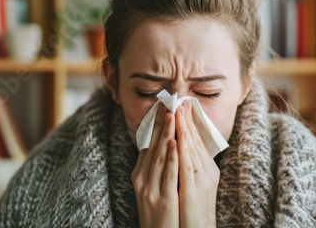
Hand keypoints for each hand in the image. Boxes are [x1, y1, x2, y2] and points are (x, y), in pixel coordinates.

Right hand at [131, 104, 179, 227]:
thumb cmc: (156, 211)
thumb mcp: (150, 187)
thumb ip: (154, 167)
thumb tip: (162, 145)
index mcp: (139, 175)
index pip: (147, 145)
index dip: (154, 126)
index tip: (162, 107)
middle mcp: (142, 179)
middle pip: (152, 147)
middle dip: (160, 124)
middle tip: (167, 104)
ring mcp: (151, 189)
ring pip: (160, 157)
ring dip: (166, 135)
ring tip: (172, 116)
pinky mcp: (163, 199)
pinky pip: (169, 174)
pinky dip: (172, 157)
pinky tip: (176, 143)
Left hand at [176, 101, 218, 227]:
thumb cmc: (194, 210)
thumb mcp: (193, 184)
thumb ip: (189, 166)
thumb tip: (179, 149)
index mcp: (206, 169)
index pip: (197, 141)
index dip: (190, 122)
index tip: (183, 105)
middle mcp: (207, 172)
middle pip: (196, 141)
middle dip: (188, 120)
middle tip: (181, 100)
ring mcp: (202, 181)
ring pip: (193, 150)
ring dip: (186, 128)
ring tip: (180, 111)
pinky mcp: (194, 190)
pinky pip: (188, 167)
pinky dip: (185, 150)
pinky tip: (180, 136)